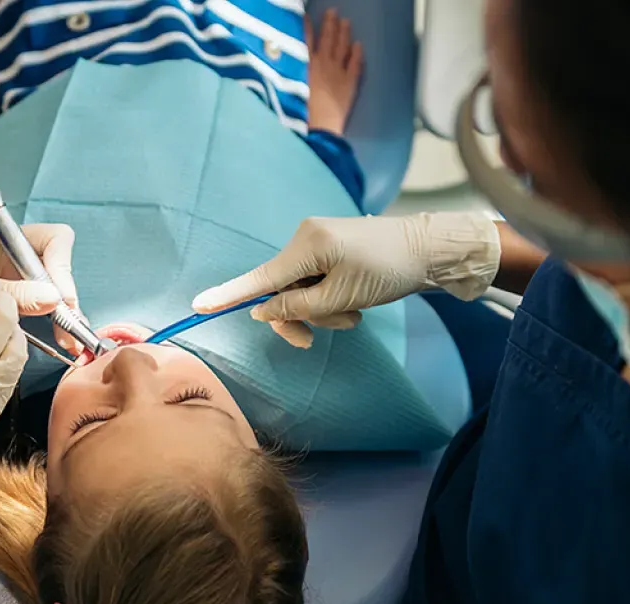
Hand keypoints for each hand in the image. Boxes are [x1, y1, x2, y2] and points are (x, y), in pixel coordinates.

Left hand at [0, 223, 78, 338]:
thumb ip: (10, 292)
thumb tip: (54, 298)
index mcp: (3, 242)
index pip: (54, 240)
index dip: (62, 267)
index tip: (60, 300)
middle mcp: (12, 258)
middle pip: (59, 269)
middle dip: (68, 300)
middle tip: (71, 333)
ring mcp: (11, 281)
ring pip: (52, 292)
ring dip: (61, 316)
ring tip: (67, 343)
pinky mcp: (5, 305)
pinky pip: (39, 311)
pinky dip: (48, 326)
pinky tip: (52, 345)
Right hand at [191, 213, 499, 347]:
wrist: (430, 249)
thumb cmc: (389, 270)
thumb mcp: (341, 297)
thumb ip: (297, 305)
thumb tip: (261, 310)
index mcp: (307, 244)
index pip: (259, 277)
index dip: (229, 295)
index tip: (199, 305)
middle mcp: (306, 237)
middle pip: (278, 289)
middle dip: (298, 316)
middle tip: (313, 340)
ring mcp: (317, 241)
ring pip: (299, 290)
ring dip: (321, 311)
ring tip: (353, 315)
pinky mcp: (329, 248)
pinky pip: (314, 281)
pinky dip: (329, 299)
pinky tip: (354, 304)